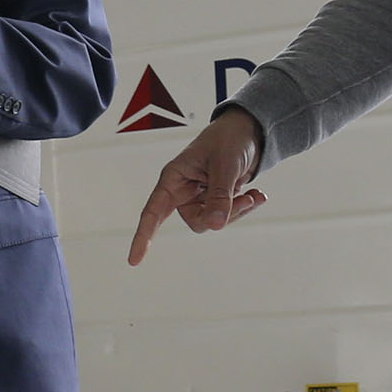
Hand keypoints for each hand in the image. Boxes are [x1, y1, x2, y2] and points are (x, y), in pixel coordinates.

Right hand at [129, 108, 268, 263]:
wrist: (248, 131)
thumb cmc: (229, 139)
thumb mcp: (225, 165)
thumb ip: (219, 195)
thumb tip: (215, 225)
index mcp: (174, 177)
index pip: (153, 212)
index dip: (143, 237)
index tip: (134, 260)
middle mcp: (183, 190)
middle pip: (196, 221)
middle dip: (223, 214)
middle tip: (246, 199)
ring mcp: (199, 197)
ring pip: (214, 221)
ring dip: (238, 210)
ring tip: (255, 195)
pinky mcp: (215, 200)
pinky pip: (226, 215)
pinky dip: (245, 207)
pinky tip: (257, 195)